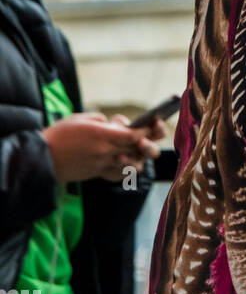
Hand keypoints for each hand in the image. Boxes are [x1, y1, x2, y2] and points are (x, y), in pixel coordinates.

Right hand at [40, 112, 157, 184]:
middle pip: (137, 150)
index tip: (154, 123)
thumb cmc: (60, 135)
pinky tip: (127, 159)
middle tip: (155, 134)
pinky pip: (119, 174)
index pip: (133, 135)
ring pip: (132, 164)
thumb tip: (115, 126)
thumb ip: (102, 121)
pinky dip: (127, 168)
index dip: (146, 130)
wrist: (42, 159)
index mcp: (102, 136)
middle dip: (150, 142)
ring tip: (141, 147)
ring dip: (140, 156)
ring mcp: (102, 166)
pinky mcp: (97, 174)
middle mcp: (105, 153)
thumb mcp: (82, 119)